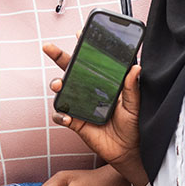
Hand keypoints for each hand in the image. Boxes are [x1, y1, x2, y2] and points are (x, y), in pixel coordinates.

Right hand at [43, 42, 148, 185]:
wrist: (129, 151)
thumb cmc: (134, 125)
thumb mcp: (135, 105)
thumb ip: (133, 87)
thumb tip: (136, 67)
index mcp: (104, 83)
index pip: (92, 61)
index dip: (84, 47)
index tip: (80, 34)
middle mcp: (90, 91)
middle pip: (71, 70)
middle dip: (59, 56)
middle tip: (48, 47)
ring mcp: (81, 106)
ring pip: (62, 91)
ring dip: (57, 85)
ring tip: (58, 85)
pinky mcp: (76, 122)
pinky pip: (62, 116)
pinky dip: (60, 115)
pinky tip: (65, 116)